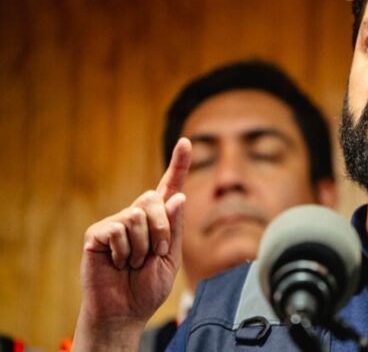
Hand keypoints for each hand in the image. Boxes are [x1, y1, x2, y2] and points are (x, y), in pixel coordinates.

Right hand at [73, 138, 191, 350]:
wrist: (125, 311)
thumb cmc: (148, 286)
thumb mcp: (171, 257)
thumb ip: (174, 228)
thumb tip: (178, 196)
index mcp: (159, 220)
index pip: (170, 187)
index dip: (178, 164)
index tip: (186, 142)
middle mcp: (136, 215)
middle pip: (155, 199)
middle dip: (163, 230)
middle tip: (156, 254)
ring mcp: (115, 223)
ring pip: (137, 215)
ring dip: (143, 245)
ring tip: (135, 263)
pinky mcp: (97, 234)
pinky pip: (119, 229)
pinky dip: (125, 251)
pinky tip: (119, 263)